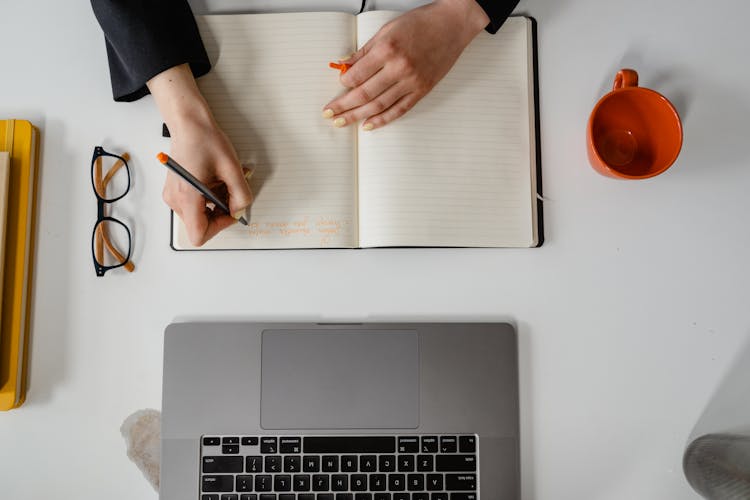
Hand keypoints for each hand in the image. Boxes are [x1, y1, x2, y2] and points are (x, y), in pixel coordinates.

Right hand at [148, 64, 252, 245]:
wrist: (188, 123)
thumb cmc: (205, 140)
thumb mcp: (232, 168)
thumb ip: (240, 195)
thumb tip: (240, 210)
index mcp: (187, 196)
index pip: (199, 234)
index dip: (219, 228)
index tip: (230, 211)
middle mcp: (175, 200)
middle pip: (200, 225)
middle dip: (220, 212)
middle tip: (231, 192)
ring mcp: (173, 196)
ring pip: (199, 215)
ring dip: (215, 203)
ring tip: (223, 181)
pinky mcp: (175, 191)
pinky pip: (195, 204)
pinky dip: (208, 197)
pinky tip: (215, 179)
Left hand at [323, 0, 488, 129]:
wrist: (452, 26)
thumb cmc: (421, 23)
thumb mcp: (387, 30)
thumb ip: (365, 51)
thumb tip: (345, 65)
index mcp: (387, 50)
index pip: (357, 74)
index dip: (344, 82)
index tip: (339, 84)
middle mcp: (399, 68)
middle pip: (364, 94)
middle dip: (343, 105)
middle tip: (329, 114)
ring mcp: (411, 82)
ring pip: (379, 105)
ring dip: (357, 116)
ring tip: (342, 122)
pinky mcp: (422, 90)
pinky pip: (399, 110)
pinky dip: (382, 119)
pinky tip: (368, 125)